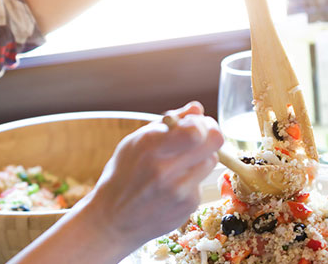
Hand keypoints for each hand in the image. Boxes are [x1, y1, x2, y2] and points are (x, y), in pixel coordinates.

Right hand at [78, 101, 223, 251]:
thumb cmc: (122, 175)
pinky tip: (173, 185)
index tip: (195, 123)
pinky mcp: (188, 206)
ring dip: (201, 156)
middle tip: (201, 134)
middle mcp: (165, 169)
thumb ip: (167, 124)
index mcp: (149, 147)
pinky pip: (201, 182)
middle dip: (210, 132)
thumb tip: (197, 108)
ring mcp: (179, 190)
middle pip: (214, 141)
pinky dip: (191, 179)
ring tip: (181, 162)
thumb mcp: (134, 143)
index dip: (202, 122)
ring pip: (211, 160)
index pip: (196, 131)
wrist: (113, 219)